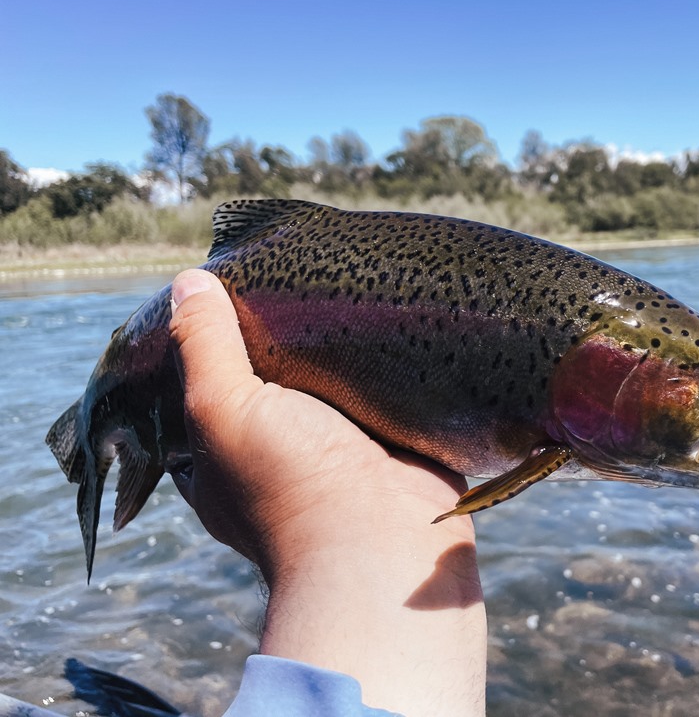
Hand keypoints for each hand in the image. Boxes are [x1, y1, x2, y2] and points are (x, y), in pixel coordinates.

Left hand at [168, 268, 485, 716]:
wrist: (386, 539)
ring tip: (335, 289)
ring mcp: (335, 453)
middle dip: (276, 343)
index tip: (220, 297)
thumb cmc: (290, 483)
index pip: (199, 396)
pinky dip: (381, 366)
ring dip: (334, 352)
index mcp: (220, 462)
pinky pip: (381, 394)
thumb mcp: (224, 407)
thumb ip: (204, 345)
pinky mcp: (387, 445)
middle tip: (285, 283)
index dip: (205, 349)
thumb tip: (188, 282)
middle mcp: (276, 459)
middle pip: (268, 385)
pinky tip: (381, 320)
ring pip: (327, 388)